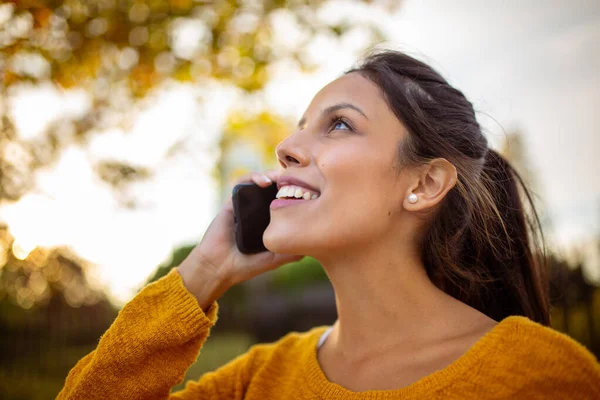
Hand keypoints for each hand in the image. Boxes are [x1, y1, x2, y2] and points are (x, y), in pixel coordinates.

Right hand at [178, 170, 302, 308]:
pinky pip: (243, 181)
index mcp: (272, 220)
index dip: (298, 192)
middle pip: (277, 186)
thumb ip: (292, 252)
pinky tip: (265, 182)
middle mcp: (260, 209)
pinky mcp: (233, 200)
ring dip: (273, 174)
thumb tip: (314, 242)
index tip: (311, 191)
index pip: (287, 199)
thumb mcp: (275, 259)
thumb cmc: (246, 265)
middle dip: (288, 179)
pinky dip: (254, 177)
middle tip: (299, 179)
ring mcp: (246, 203)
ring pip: (262, 180)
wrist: (218, 267)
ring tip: (283, 177)